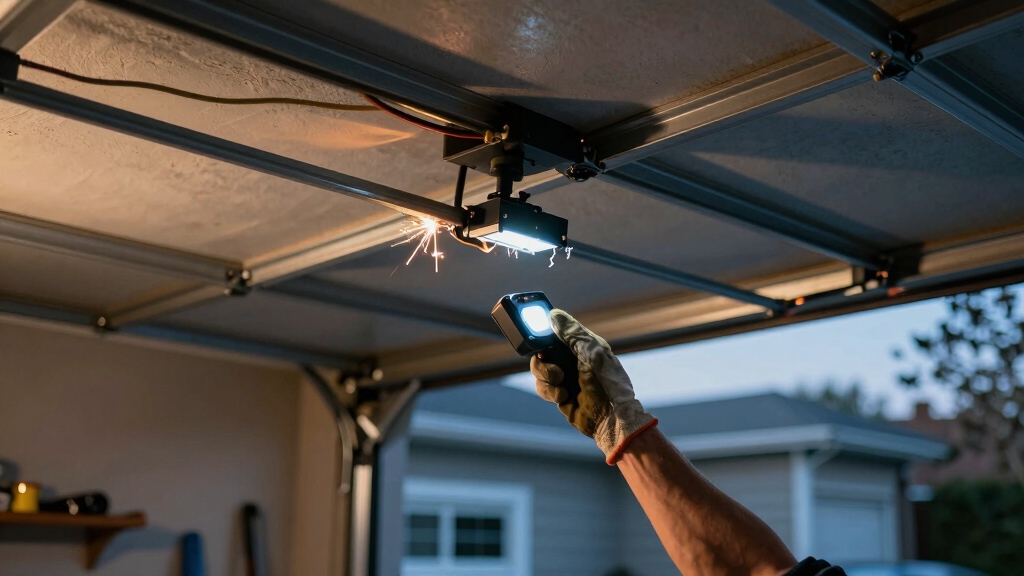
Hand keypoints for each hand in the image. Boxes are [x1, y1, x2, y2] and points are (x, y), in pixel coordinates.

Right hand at [531, 309, 656, 463]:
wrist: (610, 419)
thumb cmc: (608, 384)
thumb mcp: (593, 354)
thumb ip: (573, 334)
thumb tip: (554, 315)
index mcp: (582, 344)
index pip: (557, 330)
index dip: (545, 331)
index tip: (538, 336)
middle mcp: (571, 358)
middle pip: (541, 349)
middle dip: (543, 359)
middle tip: (552, 366)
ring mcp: (564, 376)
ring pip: (538, 369)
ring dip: (546, 376)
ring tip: (561, 383)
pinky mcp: (558, 393)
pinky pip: (542, 387)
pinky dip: (549, 391)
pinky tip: (563, 395)